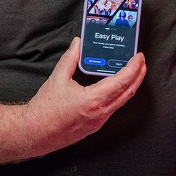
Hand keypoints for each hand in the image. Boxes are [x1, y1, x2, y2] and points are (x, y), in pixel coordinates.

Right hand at [23, 37, 146, 156]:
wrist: (34, 132)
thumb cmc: (45, 109)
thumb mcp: (58, 78)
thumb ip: (70, 58)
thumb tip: (77, 43)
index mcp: (93, 100)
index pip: (122, 82)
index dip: (133, 68)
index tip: (139, 57)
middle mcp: (100, 113)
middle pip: (129, 93)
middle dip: (138, 75)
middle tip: (141, 62)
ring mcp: (99, 122)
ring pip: (122, 102)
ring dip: (130, 86)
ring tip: (132, 72)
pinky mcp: (94, 126)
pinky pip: (113, 109)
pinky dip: (120, 95)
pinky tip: (117, 87)